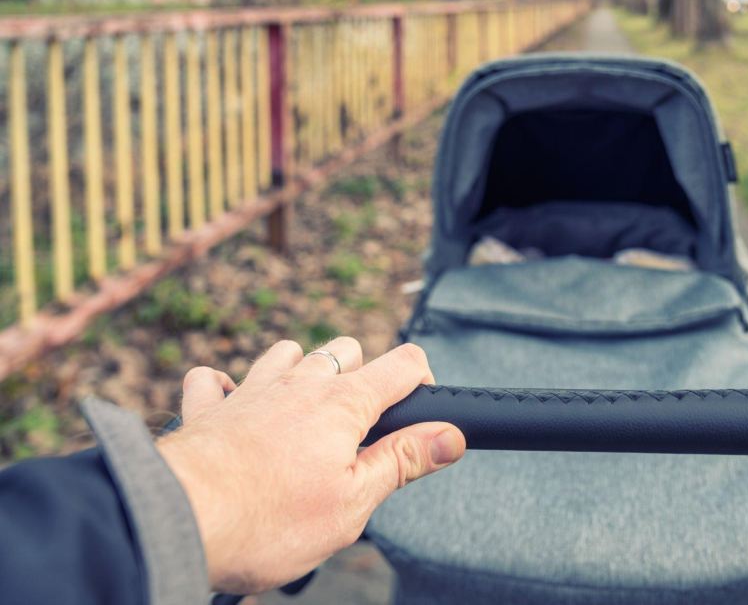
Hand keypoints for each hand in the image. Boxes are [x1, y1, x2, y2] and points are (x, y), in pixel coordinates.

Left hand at [157, 338, 465, 593]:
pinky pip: (217, 379)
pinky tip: (234, 409)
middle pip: (346, 349)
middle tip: (363, 425)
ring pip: (287, 352)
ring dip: (302, 371)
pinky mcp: (208, 409)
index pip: (402, 364)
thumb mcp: (353, 501)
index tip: (424, 408)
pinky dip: (229, 388)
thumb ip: (402, 461)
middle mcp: (298, 384)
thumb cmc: (267, 520)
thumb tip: (449, 436)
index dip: (423, 378)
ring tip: (306, 412)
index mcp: (343, 405)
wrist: (176, 520)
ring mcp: (250, 391)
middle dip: (363, 373)